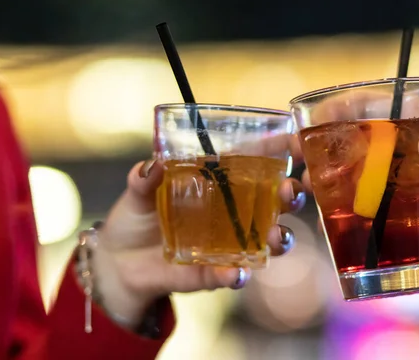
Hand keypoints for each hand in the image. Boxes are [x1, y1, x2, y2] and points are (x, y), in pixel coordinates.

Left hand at [92, 155, 305, 329]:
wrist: (119, 262)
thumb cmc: (138, 216)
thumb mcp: (138, 192)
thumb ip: (144, 178)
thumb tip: (154, 164)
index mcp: (222, 181)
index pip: (259, 161)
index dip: (283, 150)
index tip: (299, 144)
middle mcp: (236, 211)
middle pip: (277, 200)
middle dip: (292, 194)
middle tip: (291, 191)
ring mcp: (230, 244)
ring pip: (269, 239)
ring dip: (280, 237)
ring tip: (276, 235)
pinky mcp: (214, 273)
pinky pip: (232, 274)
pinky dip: (236, 274)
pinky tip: (235, 273)